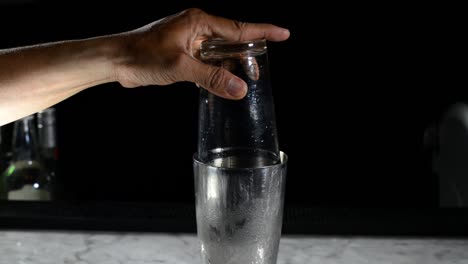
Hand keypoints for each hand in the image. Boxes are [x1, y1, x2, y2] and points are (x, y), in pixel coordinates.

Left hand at [113, 8, 289, 98]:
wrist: (114, 60)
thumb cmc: (141, 57)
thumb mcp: (180, 68)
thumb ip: (212, 78)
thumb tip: (240, 88)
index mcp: (198, 22)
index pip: (238, 28)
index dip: (263, 32)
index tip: (283, 34)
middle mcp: (196, 27)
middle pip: (231, 41)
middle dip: (246, 56)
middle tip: (257, 74)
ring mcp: (189, 40)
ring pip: (219, 53)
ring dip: (229, 67)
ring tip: (241, 82)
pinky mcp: (182, 52)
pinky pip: (207, 61)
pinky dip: (215, 71)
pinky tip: (220, 83)